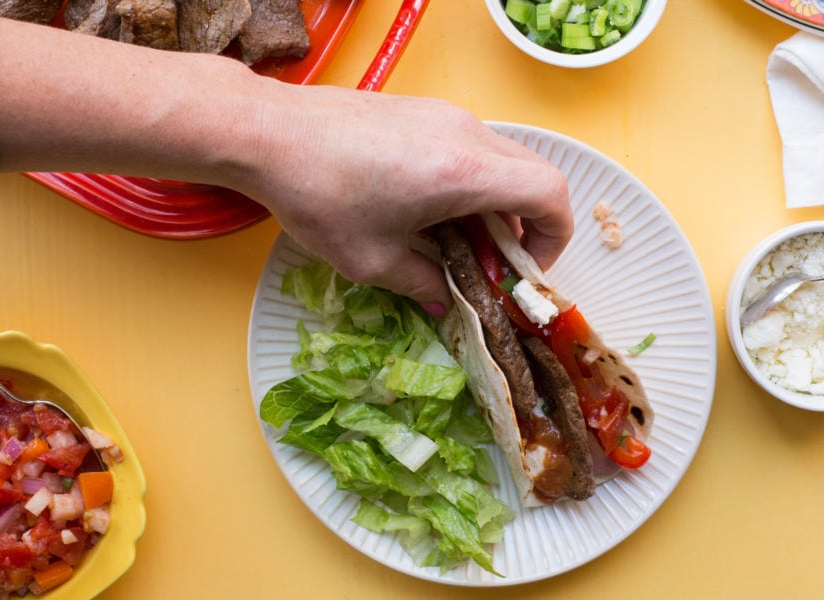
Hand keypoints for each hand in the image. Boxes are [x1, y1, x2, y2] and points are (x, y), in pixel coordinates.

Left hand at [228, 83, 572, 309]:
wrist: (268, 134)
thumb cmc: (320, 196)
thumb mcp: (373, 260)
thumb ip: (423, 284)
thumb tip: (445, 302)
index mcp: (466, 172)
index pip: (550, 194)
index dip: (555, 237)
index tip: (526, 269)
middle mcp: (467, 134)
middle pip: (531, 176)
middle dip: (524, 227)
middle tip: (491, 265)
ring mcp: (445, 115)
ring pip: (501, 161)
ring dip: (494, 206)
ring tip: (457, 242)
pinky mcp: (422, 110)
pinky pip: (470, 148)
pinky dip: (470, 184)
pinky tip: (429, 210)